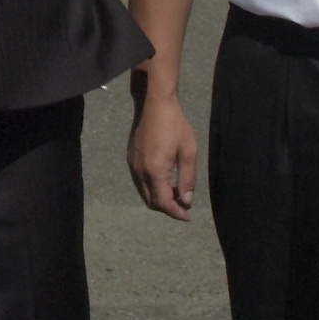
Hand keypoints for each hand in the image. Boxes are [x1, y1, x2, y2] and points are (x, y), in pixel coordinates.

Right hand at [127, 82, 197, 219]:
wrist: (153, 103)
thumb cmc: (175, 125)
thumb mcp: (188, 152)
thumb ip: (187, 179)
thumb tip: (186, 200)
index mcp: (154, 171)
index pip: (163, 203)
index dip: (176, 212)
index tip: (187, 216)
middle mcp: (139, 171)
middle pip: (151, 201)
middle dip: (167, 208)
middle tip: (183, 205)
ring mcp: (132, 164)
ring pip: (144, 192)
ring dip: (159, 198)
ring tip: (176, 193)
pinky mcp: (130, 158)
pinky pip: (140, 182)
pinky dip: (152, 187)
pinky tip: (164, 180)